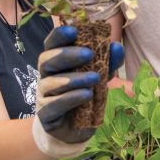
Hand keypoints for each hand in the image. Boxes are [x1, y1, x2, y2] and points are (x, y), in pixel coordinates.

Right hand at [31, 25, 123, 158]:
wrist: (75, 129)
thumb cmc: (85, 95)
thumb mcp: (99, 76)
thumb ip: (107, 62)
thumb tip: (116, 46)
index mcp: (57, 62)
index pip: (51, 44)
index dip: (59, 35)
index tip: (74, 30)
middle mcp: (46, 76)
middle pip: (46, 60)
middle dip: (66, 55)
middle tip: (89, 54)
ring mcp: (44, 95)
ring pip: (50, 82)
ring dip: (74, 79)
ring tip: (96, 78)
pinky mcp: (46, 115)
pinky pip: (53, 105)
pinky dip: (70, 98)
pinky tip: (86, 95)